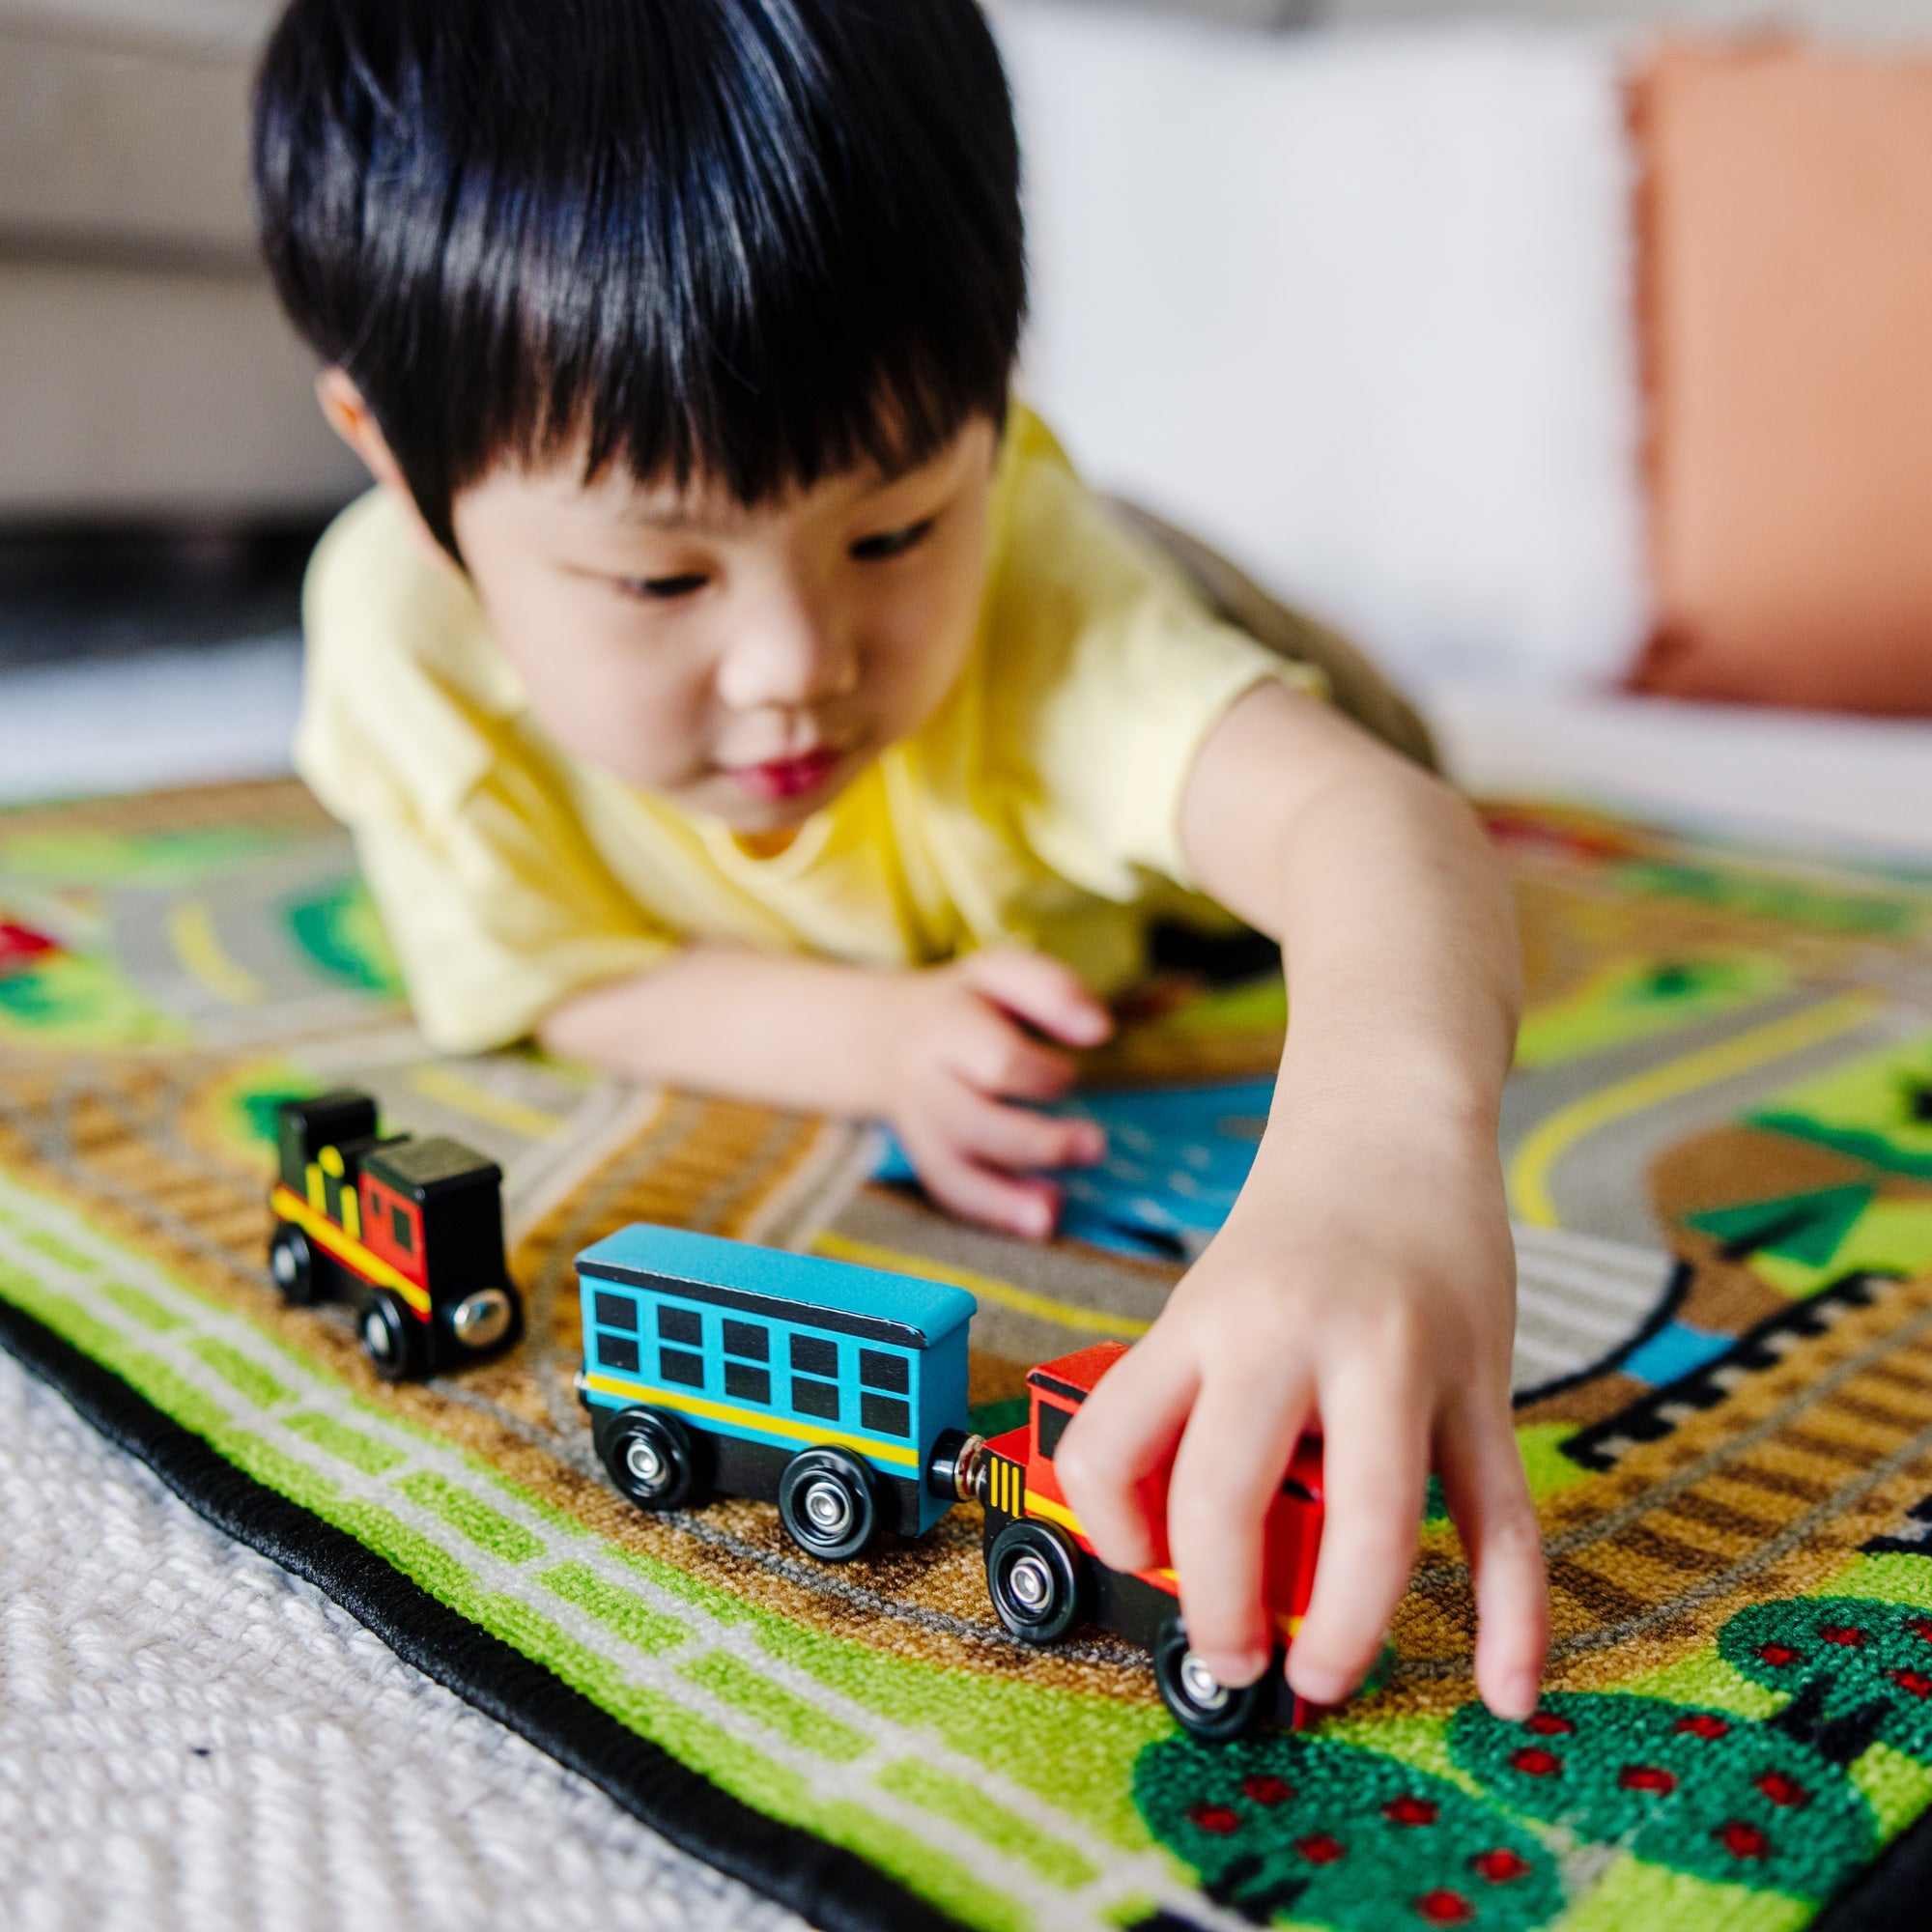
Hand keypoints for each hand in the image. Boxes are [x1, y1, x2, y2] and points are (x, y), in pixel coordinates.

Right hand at [879, 947, 1112, 1238]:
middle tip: (1096, 1145)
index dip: (1042, 1075)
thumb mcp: (1003, 973)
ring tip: (1056, 1209)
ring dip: (1007, 1197)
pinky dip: (996, 1213)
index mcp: (945, 1025)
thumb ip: (1053, 989)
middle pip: (973, 1123)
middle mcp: (925, 1080)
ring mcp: (920, 1126)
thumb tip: (1099, 1028)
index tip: (1071, 1075)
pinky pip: (953, 1194)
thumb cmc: (966, 1003)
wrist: (882, 1034)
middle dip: (1037, 1143)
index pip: (996, 1060)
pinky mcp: (927, 1158)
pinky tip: (1041, 1220)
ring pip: (953, 1170)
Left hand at [1053, 1115, 1547, 1720]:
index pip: (1111, 1444)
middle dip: (1219, 1609)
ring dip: (1346, 1627)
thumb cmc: (1295, 1231)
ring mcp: (1396, 1360)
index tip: (1140, 1556)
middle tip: (1230, 1660)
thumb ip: (1199, 1404)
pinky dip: (1511, 1615)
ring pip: (1373, 1522)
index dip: (1108, 1526)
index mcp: (1205, 1320)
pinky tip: (1506, 1687)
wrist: (1393, 1121)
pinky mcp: (1481, 1382)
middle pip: (1225, 1497)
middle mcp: (1289, 1336)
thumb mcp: (1213, 1298)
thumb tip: (1186, 1547)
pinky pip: (1503, 1518)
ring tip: (1323, 1676)